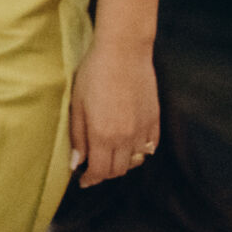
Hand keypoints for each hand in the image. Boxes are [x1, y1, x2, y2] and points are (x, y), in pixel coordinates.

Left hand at [68, 41, 158, 187]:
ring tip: (110, 155)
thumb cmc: (94, 73)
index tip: (83, 181)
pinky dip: (140, 151)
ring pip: (135, 161)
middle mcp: (126, 138)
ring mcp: (143, 129)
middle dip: (104, 173)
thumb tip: (76, 163)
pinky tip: (130, 144)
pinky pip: (150, 147)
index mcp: (103, 135)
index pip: (99, 171)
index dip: (90, 180)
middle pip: (118, 170)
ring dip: (122, 163)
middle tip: (93, 167)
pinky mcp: (155, 119)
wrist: (124, 51)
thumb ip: (77, 136)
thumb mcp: (77, 103)